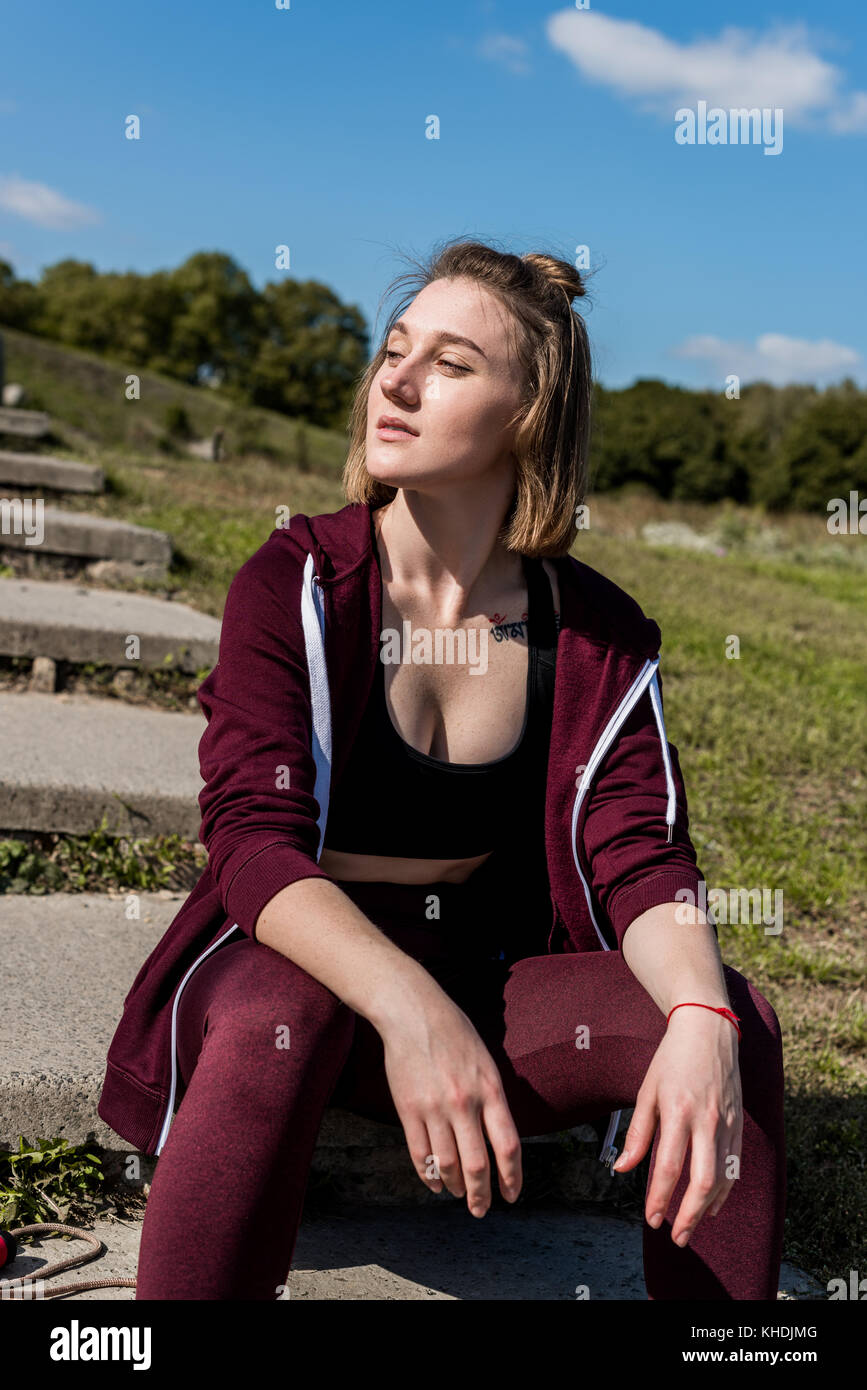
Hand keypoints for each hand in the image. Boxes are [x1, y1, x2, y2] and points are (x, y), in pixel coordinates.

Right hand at [379, 988, 522, 1217]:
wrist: (412, 1012)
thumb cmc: (454, 1033)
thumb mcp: (486, 1062)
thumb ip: (493, 1099)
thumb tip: (498, 1139)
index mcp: (490, 1089)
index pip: (508, 1146)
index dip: (512, 1177)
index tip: (511, 1195)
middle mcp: (464, 1102)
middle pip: (477, 1164)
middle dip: (481, 1194)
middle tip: (481, 1209)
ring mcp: (434, 1107)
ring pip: (447, 1164)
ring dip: (454, 1186)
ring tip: (458, 1194)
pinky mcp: (408, 1109)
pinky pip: (419, 1153)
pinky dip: (428, 1175)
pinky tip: (434, 1184)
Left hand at [612, 1007, 741, 1245]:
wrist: (709, 1029)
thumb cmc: (672, 1059)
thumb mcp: (647, 1090)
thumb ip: (638, 1133)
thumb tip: (622, 1169)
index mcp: (678, 1111)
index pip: (669, 1167)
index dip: (659, 1198)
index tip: (651, 1219)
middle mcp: (706, 1121)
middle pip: (703, 1181)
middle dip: (688, 1216)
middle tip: (677, 1238)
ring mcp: (726, 1123)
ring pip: (723, 1179)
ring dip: (707, 1209)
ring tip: (691, 1227)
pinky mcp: (738, 1124)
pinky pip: (735, 1166)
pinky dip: (725, 1190)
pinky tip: (712, 1205)